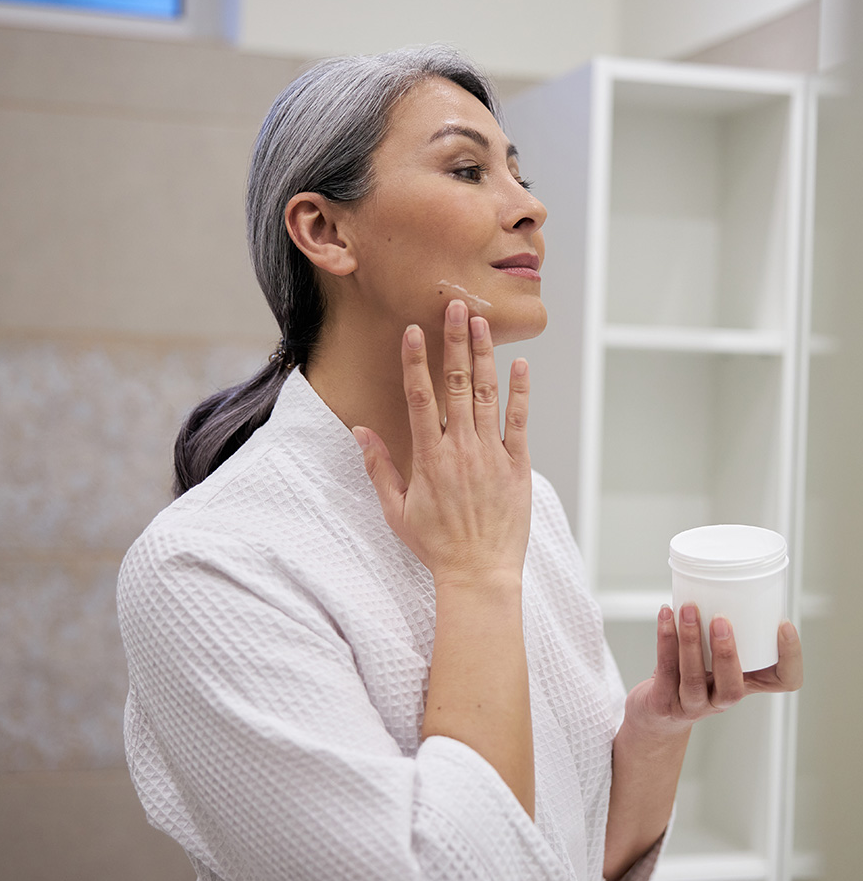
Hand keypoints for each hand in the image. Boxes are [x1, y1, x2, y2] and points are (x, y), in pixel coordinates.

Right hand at [352, 299, 532, 585]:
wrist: (479, 573)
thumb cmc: (435, 545)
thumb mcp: (396, 510)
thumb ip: (379, 467)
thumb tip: (361, 431)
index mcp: (429, 458)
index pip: (420, 398)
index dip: (416, 362)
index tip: (414, 331)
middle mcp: (461, 449)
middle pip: (456, 385)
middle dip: (455, 342)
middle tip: (455, 306)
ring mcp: (491, 455)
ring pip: (486, 395)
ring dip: (483, 356)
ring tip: (480, 323)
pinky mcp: (517, 466)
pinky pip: (519, 422)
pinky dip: (520, 393)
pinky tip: (519, 365)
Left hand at [624, 603, 803, 736]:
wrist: (657, 716)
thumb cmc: (692, 677)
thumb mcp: (717, 659)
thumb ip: (726, 629)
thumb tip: (728, 577)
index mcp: (746, 685)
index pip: (784, 682)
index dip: (791, 657)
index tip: (783, 624)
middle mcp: (722, 700)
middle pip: (732, 687)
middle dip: (727, 653)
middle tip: (721, 619)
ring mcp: (691, 705)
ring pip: (692, 677)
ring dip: (690, 640)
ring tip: (687, 609)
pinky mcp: (663, 702)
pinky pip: (665, 668)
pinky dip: (665, 638)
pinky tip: (665, 614)